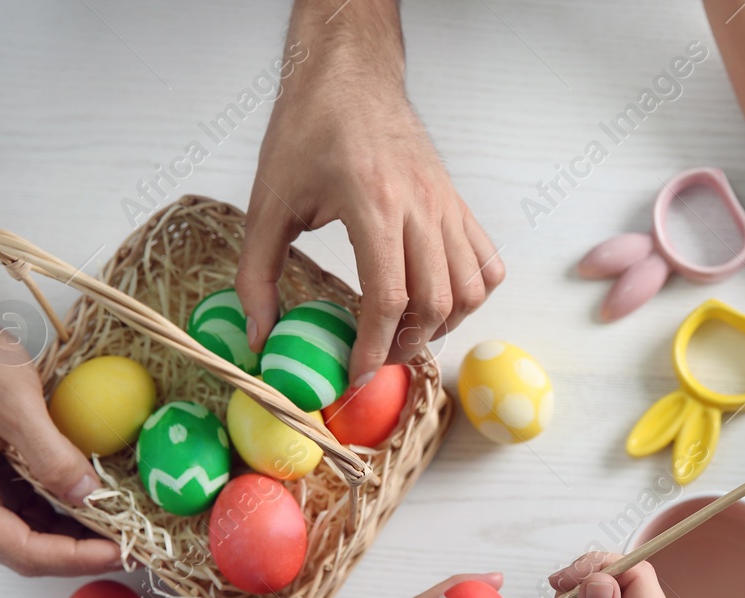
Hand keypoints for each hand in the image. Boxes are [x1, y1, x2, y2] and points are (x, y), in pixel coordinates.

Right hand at [0, 309, 117, 576]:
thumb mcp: (12, 400)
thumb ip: (49, 452)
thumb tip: (88, 494)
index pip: (19, 548)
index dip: (72, 558)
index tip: (119, 552)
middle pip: (26, 551)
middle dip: (79, 555)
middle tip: (134, 549)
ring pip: (33, 534)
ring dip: (77, 539)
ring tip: (125, 534)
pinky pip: (34, 508)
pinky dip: (68, 514)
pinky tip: (102, 507)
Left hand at [237, 41, 504, 386]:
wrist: (349, 74)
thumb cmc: (307, 130)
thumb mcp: (268, 202)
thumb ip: (257, 274)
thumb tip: (258, 335)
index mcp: (373, 205)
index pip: (389, 299)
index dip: (375, 349)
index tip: (357, 375)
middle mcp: (421, 207)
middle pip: (436, 302)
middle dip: (409, 345)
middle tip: (379, 360)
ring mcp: (447, 204)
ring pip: (470, 288)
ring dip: (445, 324)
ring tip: (410, 333)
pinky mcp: (458, 202)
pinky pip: (487, 263)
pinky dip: (470, 295)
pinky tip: (439, 301)